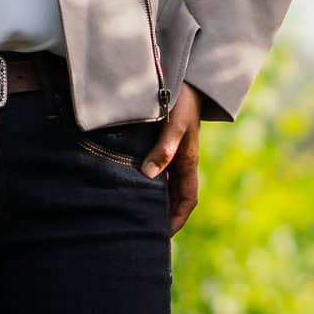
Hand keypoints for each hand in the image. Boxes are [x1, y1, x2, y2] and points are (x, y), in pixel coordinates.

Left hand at [141, 82, 201, 235]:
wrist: (181, 77)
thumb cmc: (181, 101)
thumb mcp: (175, 124)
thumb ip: (164, 148)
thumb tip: (148, 175)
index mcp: (188, 161)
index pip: (187, 200)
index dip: (177, 219)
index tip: (162, 236)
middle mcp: (179, 162)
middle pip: (173, 197)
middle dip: (161, 217)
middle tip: (140, 234)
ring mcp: (168, 154)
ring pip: (160, 185)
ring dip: (150, 200)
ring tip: (129, 216)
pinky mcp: (157, 144)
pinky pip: (151, 170)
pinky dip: (141, 182)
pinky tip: (125, 186)